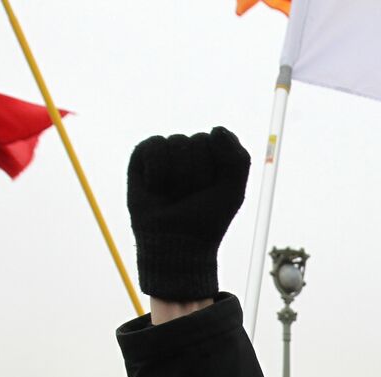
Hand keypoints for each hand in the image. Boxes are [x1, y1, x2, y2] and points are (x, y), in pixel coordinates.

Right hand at [127, 126, 250, 301]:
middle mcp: (191, 152)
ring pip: (177, 143)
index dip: (218, 168)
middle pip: (199, 141)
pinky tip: (156, 188)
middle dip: (198, 174)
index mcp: (214, 155)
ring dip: (179, 176)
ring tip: (174, 195)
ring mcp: (167, 154)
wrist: (178, 243)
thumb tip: (215, 129)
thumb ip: (237, 157)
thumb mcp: (233, 190)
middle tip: (191, 197)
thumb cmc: (207, 219)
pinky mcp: (143, 157)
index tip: (212, 191)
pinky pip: (155, 145)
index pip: (219, 140)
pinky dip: (158, 171)